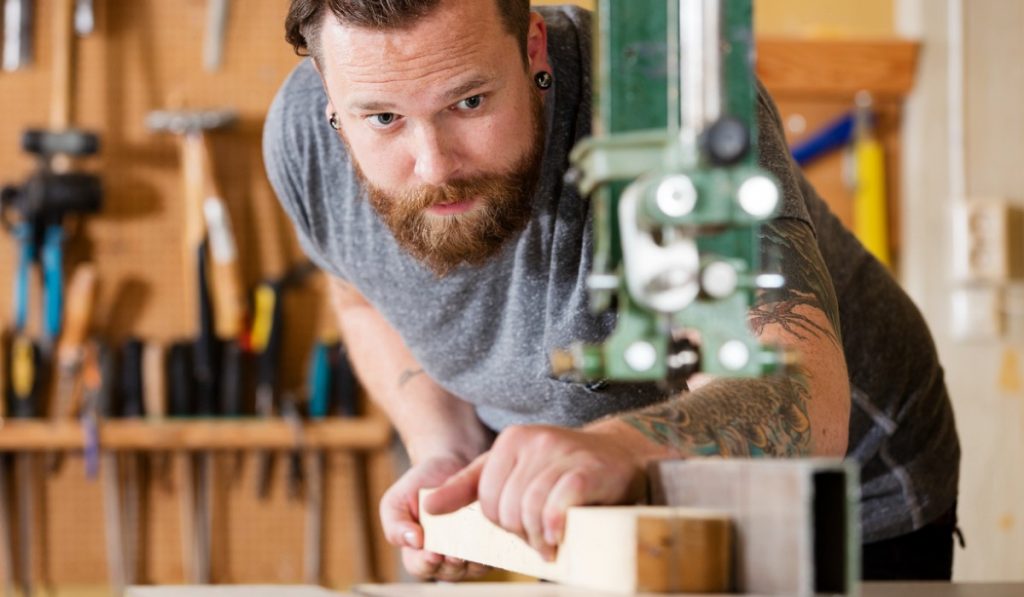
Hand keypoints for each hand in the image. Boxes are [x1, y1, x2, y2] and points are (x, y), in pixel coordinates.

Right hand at [379, 455, 490, 580]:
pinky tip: (491, 538)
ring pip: (474, 567)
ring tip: (474, 548)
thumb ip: (395, 524)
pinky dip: (493, 548)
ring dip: (474, 561)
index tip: (432, 553)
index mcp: (418, 553)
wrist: (449, 464)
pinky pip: (494, 552)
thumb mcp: (396, 500)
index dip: (425, 563)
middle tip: (455, 555)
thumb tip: (413, 541)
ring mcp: (469, 553)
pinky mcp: (490, 544)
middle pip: (449, 572)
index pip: (420, 567)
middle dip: (452, 565)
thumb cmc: (419, 484)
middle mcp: (444, 559)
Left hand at [422, 425, 646, 560]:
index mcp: (511, 441)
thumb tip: (429, 507)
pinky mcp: (586, 471)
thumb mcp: (514, 471)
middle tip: (540, 536)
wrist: (621, 455)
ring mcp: (561, 454)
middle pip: (507, 509)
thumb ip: (470, 487)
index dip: (502, 524)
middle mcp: (534, 441)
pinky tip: (561, 534)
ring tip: (552, 541)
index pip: (486, 501)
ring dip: (540, 538)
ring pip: (530, 512)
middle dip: (521, 533)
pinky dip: (555, 528)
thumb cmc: (563, 471)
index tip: (521, 526)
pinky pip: (556, 507)